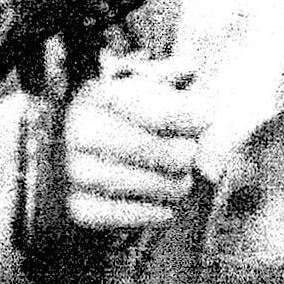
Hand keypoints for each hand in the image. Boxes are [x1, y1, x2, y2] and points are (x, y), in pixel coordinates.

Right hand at [64, 51, 209, 229]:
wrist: (79, 152)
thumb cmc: (122, 114)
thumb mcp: (140, 84)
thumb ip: (169, 74)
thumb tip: (191, 66)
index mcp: (99, 94)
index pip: (154, 109)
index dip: (188, 115)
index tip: (206, 118)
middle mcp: (82, 131)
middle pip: (153, 149)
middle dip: (183, 153)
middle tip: (191, 153)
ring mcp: (76, 171)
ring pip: (144, 184)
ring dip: (173, 185)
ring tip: (181, 180)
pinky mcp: (80, 207)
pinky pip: (127, 216)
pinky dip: (153, 212)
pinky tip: (165, 205)